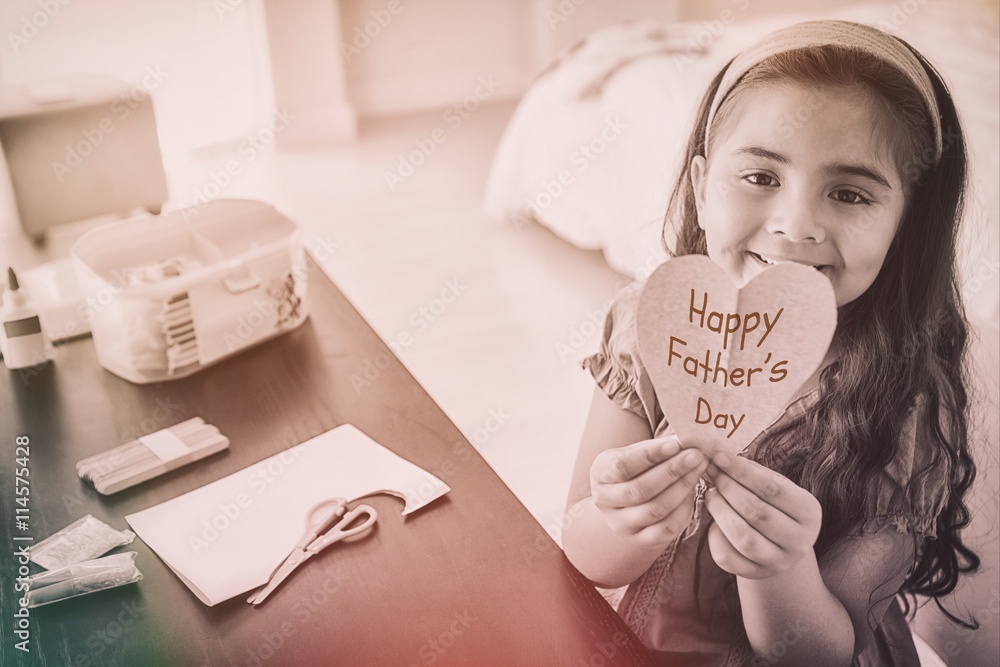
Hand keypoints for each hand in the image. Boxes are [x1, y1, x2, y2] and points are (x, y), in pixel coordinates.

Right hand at [591, 436, 707, 547]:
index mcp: (600, 474)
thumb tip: (684, 441)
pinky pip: (667, 528)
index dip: (650, 456)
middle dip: (672, 471)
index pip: (622, 466)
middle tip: (695, 455)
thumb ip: (654, 449)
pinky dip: (684, 508)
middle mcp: (605, 502)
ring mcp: (621, 524)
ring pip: (655, 509)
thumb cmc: (636, 471)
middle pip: (640, 489)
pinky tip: (693, 492)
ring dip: (682, 488)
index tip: (676, 444)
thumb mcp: (635, 455)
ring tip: (699, 469)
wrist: (630, 505)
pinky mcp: (640, 540)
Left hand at [704, 452, 821, 579]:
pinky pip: (728, 557)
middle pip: (756, 512)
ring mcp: (778, 562)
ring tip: (710, 494)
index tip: (719, 457)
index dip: (742, 472)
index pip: (773, 489)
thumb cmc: (774, 505)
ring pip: (743, 537)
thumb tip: (719, 455)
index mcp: (809, 513)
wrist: (779, 544)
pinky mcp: (755, 574)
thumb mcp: (773, 486)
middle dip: (728, 488)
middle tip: (712, 473)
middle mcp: (799, 541)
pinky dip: (715, 536)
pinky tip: (714, 521)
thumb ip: (752, 472)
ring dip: (720, 510)